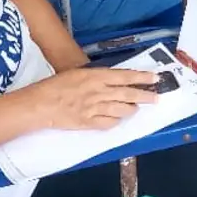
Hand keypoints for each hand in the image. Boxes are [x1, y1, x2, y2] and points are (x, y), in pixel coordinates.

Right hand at [24, 67, 159, 130]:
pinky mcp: (88, 123)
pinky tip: (119, 119)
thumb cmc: (56, 85)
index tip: (155, 78)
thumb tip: (114, 79)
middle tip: (157, 97)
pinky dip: (116, 121)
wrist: (40, 104)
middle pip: (128, 94)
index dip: (141, 77)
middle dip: (145, 95)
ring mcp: (94, 108)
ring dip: (132, 109)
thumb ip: (97, 77)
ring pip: (121, 110)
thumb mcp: (78, 73)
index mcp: (96, 76)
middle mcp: (98, 92)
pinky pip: (109, 123)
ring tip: (137, 108)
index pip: (125, 76)